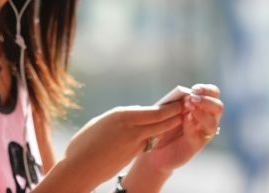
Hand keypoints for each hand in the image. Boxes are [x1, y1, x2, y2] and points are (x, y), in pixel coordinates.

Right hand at [59, 102, 183, 190]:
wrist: (80, 167)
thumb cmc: (84, 144)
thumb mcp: (101, 123)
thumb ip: (119, 119)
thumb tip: (133, 114)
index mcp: (121, 115)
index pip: (152, 110)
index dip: (167, 105)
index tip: (177, 100)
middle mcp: (130, 126)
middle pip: (160, 118)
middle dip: (176, 111)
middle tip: (188, 105)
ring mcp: (133, 142)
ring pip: (158, 131)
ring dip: (171, 123)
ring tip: (183, 116)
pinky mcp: (133, 155)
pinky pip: (149, 142)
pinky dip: (159, 136)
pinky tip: (165, 133)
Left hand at [138, 84, 223, 173]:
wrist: (153, 146)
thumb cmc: (160, 122)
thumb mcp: (168, 107)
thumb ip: (177, 101)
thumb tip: (186, 94)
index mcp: (201, 106)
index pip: (213, 93)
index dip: (206, 90)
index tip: (194, 89)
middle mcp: (206, 119)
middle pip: (218, 107)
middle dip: (206, 101)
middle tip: (191, 99)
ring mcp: (203, 132)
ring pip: (213, 122)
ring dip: (201, 113)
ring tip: (188, 108)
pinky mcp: (196, 144)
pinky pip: (200, 135)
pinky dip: (193, 126)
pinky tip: (185, 120)